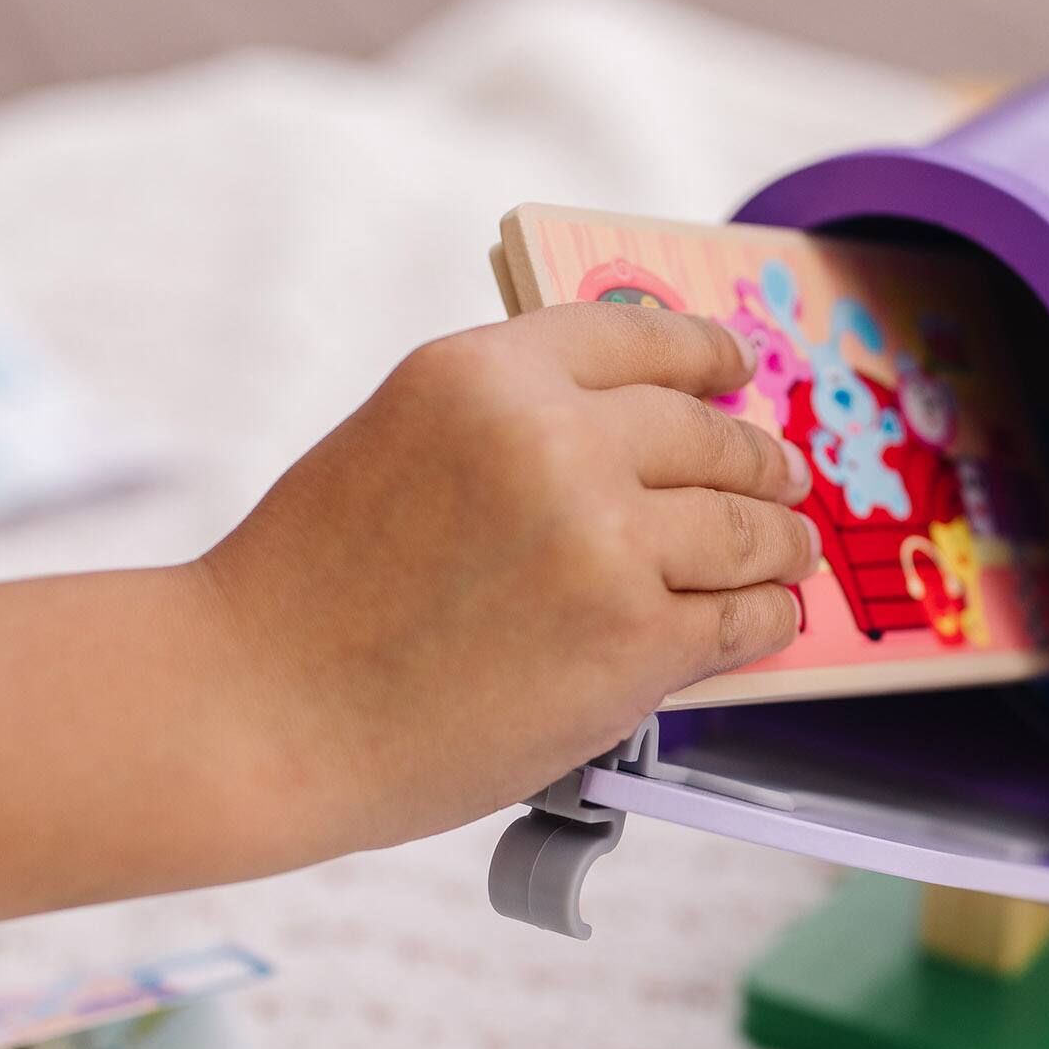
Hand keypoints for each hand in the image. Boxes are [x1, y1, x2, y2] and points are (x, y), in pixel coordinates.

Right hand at [201, 302, 821, 864]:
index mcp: (487, 372)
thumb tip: (620, 438)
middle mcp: (558, 439)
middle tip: (780, 478)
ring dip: (778, 540)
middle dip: (756, 459)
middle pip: (710, 434)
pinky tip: (767, 618)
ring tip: (787, 551)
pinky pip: (742, 617)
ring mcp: (607, 540)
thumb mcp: (397, 441)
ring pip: (745, 527)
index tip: (737, 370)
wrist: (261, 709)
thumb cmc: (306, 595)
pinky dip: (764, 618)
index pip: (641, 339)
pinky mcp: (636, 639)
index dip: (707, 356)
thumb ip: (506, 425)